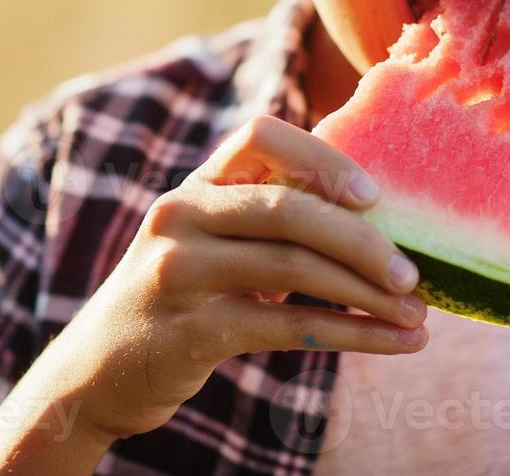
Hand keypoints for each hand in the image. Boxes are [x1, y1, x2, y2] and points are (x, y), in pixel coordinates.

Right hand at [15, 115, 427, 446]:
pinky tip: (389, 343)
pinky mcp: (187, 331)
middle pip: (287, 207)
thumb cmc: (175, 304)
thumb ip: (264, 225)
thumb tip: (374, 221)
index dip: (322, 157)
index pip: (260, 135)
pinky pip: (284, 327)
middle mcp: (180, 216)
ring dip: (366, 294)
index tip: (373, 196)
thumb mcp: (206, 247)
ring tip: (416, 316)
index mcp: (195, 187)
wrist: (93, 375)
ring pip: (291, 267)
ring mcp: (178, 272)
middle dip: (361, 240)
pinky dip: (349, 335)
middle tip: (413, 273)